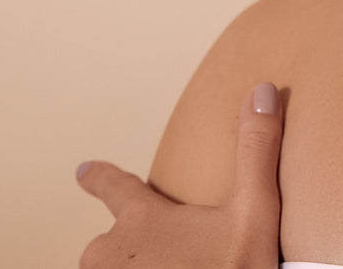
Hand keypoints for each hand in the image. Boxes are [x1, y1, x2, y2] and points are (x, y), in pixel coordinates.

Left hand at [77, 82, 282, 268]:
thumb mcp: (257, 213)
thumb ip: (256, 152)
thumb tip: (260, 90)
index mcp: (143, 220)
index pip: (115, 187)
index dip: (100, 177)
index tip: (83, 169)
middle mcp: (111, 255)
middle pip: (113, 241)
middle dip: (136, 247)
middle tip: (176, 255)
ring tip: (178, 267)